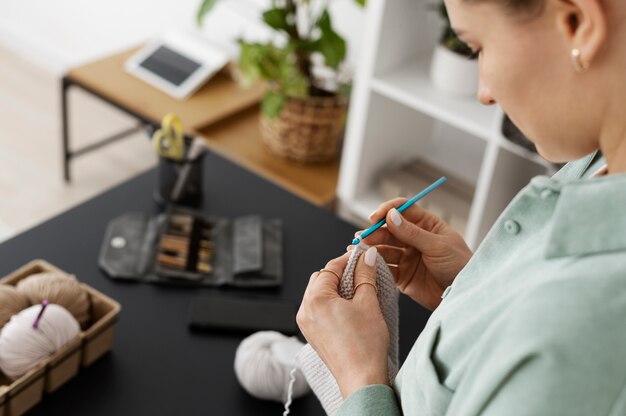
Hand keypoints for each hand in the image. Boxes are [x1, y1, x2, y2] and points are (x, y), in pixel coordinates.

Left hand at [297, 248, 389, 398]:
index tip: (361, 257)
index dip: (348, 259)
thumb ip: (365, 275)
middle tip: (361, 274)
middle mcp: (305, 310)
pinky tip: (349, 309)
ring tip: (357, 292)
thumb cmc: (364, 345)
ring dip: (335, 289)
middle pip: (320, 279)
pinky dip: (331, 304)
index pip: (330, 267)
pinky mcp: (311, 334)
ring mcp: (306, 323)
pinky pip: (317, 310)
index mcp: (316, 298)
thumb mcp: (368, 302)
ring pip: (318, 294)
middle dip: (340, 274)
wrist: (361, 379)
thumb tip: (365, 258)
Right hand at [358, 199, 471, 309]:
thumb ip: (413, 232)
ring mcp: (408, 257)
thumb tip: (391, 215)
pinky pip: (385, 268)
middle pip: (389, 230)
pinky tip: (366, 264)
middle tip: (363, 238)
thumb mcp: (438, 246)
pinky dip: (374, 266)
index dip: (388, 211)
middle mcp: (415, 239)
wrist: (463, 295)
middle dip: (375, 233)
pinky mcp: (403, 276)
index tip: (376, 217)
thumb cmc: (460, 266)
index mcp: (427, 225)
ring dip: (372, 248)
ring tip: (359, 250)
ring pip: (384, 249)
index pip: (403, 210)